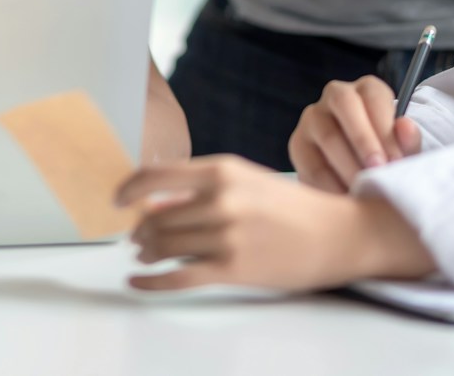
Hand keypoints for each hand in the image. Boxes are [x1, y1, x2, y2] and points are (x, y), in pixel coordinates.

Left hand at [117, 156, 434, 292]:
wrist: (337, 235)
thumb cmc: (292, 206)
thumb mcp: (246, 181)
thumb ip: (201, 189)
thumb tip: (156, 204)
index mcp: (222, 170)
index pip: (157, 174)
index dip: (128, 188)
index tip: (115, 199)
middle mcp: (221, 199)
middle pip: (157, 216)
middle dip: (141, 229)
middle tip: (136, 236)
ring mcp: (227, 235)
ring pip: (165, 246)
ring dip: (148, 252)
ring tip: (145, 254)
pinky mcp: (233, 269)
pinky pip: (179, 277)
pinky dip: (152, 282)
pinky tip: (137, 282)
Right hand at [289, 76, 421, 193]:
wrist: (363, 178)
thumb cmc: (388, 157)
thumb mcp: (403, 150)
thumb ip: (408, 140)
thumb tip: (405, 126)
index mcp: (367, 91)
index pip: (373, 96)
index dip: (385, 128)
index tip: (397, 161)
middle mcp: (336, 96)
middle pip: (344, 103)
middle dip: (363, 139)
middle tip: (377, 171)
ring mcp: (313, 118)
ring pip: (326, 134)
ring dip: (347, 165)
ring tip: (364, 190)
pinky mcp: (298, 145)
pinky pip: (311, 163)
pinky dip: (329, 184)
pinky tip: (345, 198)